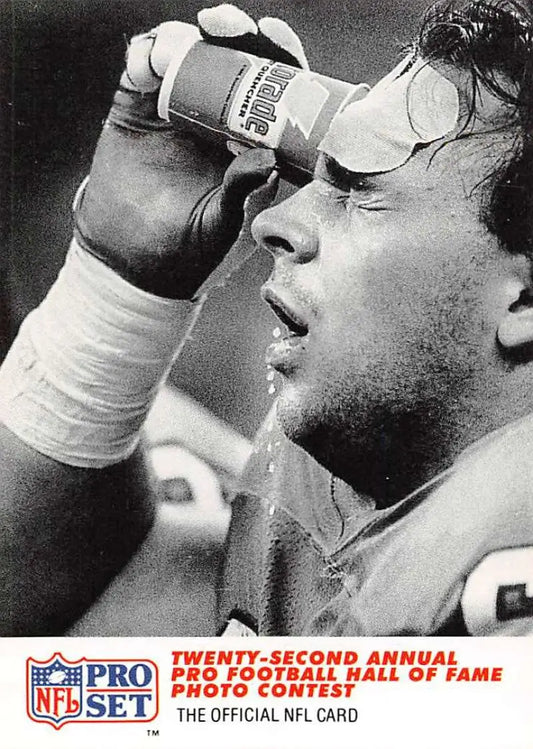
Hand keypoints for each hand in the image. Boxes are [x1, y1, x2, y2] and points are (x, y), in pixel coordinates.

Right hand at [74, 5, 307, 298]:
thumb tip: (271, 159)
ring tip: (173, 53)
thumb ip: (245, 192)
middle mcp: (219, 119)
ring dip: (183, 39)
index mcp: (252, 143)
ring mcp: (179, 109)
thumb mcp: (226, 225)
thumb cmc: (189, 250)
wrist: (131, 261)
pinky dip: (144, 55)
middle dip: (232, 32)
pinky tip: (146, 69)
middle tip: (221, 24)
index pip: (275, 90)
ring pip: (188, 53)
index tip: (273, 37)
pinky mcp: (138, 107)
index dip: (278, 56)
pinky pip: (143, 66)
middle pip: (233, 58)